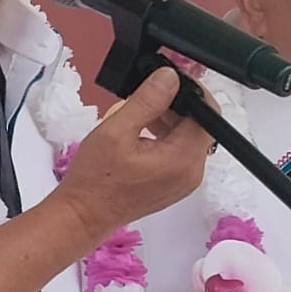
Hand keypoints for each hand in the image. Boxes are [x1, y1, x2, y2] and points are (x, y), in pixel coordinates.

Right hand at [55, 67, 213, 241]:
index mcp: (182, 159)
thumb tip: (169, 77)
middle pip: (200, 125)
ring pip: (189, 137)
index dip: (191, 90)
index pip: (206, 114)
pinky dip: (166, 135)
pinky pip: (180, 151)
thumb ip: (147, 100)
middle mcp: (191, 173)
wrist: (83, 214)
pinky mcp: (174, 184)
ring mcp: (184, 180)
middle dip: (178, 103)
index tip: (169, 77)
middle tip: (149, 91)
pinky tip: (142, 130)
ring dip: (170, 119)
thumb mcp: (116, 130)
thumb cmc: (95, 179)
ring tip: (140, 111)